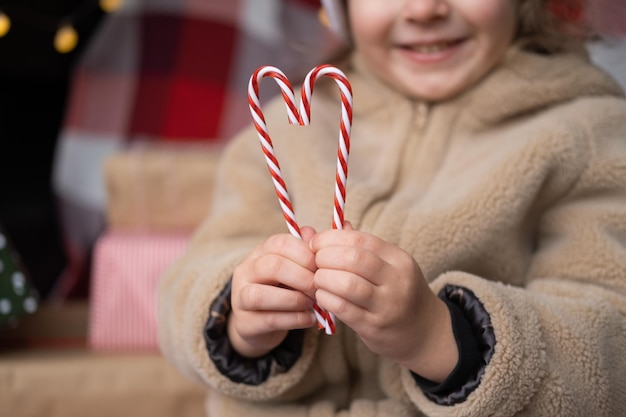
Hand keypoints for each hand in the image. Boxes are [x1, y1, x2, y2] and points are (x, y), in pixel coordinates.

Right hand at [228, 227, 318, 357]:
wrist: (259, 323)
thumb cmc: (284, 289)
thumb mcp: (296, 268)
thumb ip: (312, 251)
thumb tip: (342, 227)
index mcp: (261, 252)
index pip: (280, 243)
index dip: (305, 254)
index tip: (323, 267)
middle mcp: (247, 271)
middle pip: (271, 265)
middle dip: (302, 277)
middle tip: (319, 287)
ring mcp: (241, 298)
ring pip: (260, 295)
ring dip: (293, 299)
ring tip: (311, 303)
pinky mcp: (245, 323)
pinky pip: (268, 320)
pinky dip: (293, 319)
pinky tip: (309, 319)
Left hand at [309, 222, 457, 381]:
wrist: (424, 332)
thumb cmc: (396, 293)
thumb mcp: (386, 266)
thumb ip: (354, 248)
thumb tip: (312, 232)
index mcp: (398, 259)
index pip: (360, 240)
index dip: (331, 239)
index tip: (315, 243)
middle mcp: (396, 280)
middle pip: (353, 259)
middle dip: (325, 257)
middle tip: (315, 262)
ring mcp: (387, 305)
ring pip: (347, 284)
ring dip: (323, 279)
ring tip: (318, 279)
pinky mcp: (375, 327)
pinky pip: (343, 308)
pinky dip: (326, 299)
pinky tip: (322, 296)